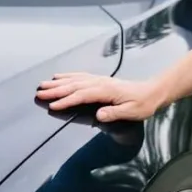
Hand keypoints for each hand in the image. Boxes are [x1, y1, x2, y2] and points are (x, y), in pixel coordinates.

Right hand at [36, 72, 165, 121]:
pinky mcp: (100, 80)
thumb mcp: (132, 112)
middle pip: (74, 85)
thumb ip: (115, 113)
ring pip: (75, 80)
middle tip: (39, 93)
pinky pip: (80, 76)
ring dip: (58, 83)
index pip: (82, 95)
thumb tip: (99, 115)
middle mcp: (100, 82)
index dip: (67, 100)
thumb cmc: (143, 104)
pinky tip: (59, 77)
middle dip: (56, 90)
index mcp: (106, 91)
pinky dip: (68, 76)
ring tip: (43, 85)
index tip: (53, 105)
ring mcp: (99, 80)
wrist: (152, 92)